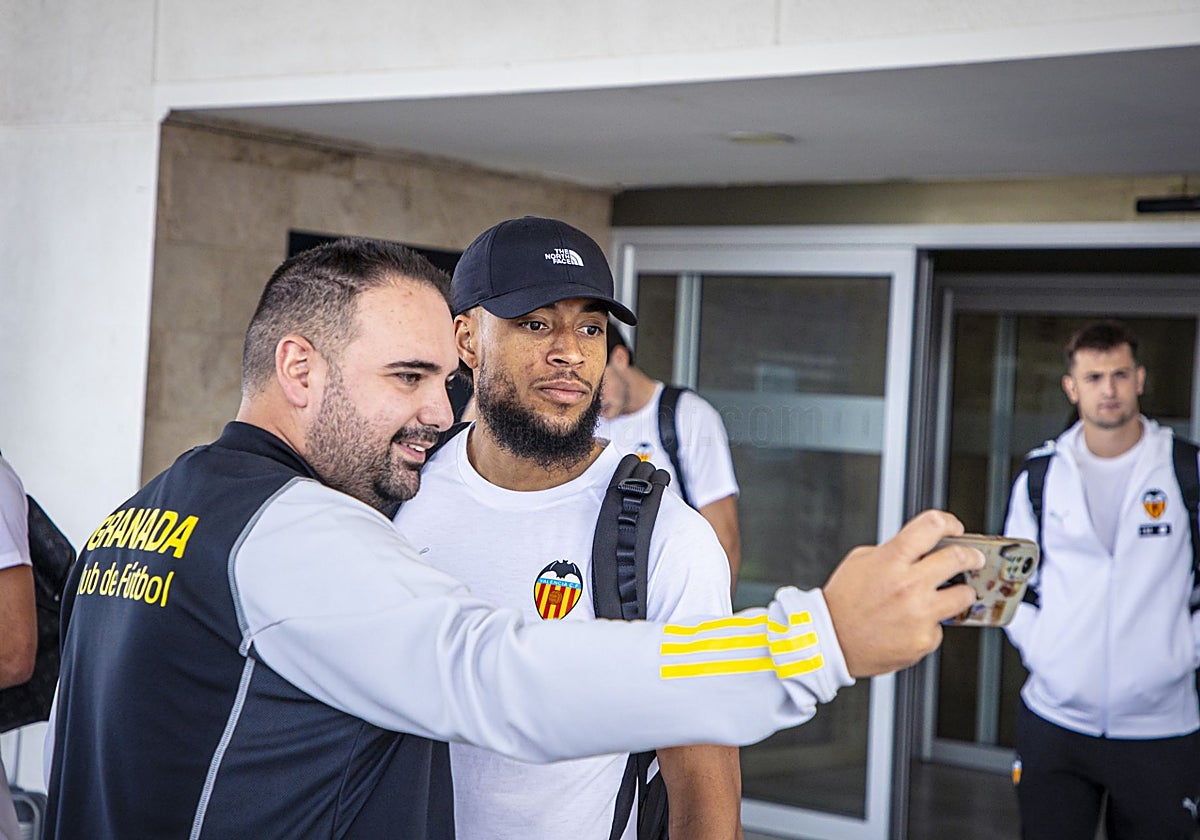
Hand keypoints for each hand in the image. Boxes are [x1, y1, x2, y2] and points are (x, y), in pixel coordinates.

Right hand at [821, 510, 982, 677]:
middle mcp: (908, 585)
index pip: (932, 526)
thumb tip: (921, 549)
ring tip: (951, 594)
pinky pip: (940, 627)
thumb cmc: (844, 602)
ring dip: (961, 592)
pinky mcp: (924, 640)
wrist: (830, 641)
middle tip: (974, 558)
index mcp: (891, 560)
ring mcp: (919, 614)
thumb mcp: (861, 562)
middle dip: (972, 555)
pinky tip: (912, 624)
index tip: (954, 528)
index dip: (949, 522)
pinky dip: (930, 624)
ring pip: (963, 596)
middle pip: (958, 558)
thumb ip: (893, 552)